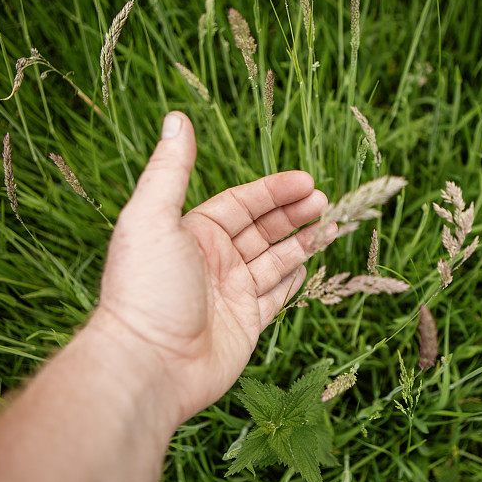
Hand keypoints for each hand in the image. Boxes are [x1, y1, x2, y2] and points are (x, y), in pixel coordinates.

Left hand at [96, 111, 333, 424]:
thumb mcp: (152, 218)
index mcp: (193, 233)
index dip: (275, 191)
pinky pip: (277, 295)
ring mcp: (232, 294)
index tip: (307, 181)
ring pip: (276, 259)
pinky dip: (294, 279)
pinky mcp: (246, 324)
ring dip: (303, 241)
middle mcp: (214, 261)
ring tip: (334, 225)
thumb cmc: (146, 288)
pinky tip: (311, 263)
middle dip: (294, 212)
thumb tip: (176, 117)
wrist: (149, 363)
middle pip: (263, 228)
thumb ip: (170, 169)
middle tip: (326, 200)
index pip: (242, 203)